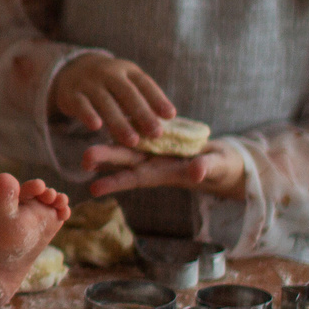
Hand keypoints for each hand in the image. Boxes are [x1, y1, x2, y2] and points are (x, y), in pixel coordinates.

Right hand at [51, 54, 176, 149]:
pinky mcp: (71, 94)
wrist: (73, 69)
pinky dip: (88, 114)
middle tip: (156, 133)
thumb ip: (144, 98)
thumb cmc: (110, 84)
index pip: (144, 83)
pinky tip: (96, 127)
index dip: (157, 98)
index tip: (170, 116)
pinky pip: (81, 105)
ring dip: (119, 122)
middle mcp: (108, 73)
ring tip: (133, 141)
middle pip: (127, 93)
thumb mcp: (127, 83)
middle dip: (142, 113)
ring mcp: (88, 83)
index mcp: (127, 71)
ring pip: (105, 102)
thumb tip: (167, 118)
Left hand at [79, 140, 247, 200]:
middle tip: (83, 158)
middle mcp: (156, 162)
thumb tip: (196, 171)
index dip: (116, 182)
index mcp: (166, 173)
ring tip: (84, 150)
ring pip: (129, 145)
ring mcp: (156, 149)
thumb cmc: (222, 168)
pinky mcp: (161, 136)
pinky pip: (140, 131)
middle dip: (105, 159)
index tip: (94, 189)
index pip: (137, 178)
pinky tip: (106, 119)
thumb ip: (206, 168)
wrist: (224, 160)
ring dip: (109, 145)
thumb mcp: (217, 168)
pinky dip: (125, 126)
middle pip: (127, 160)